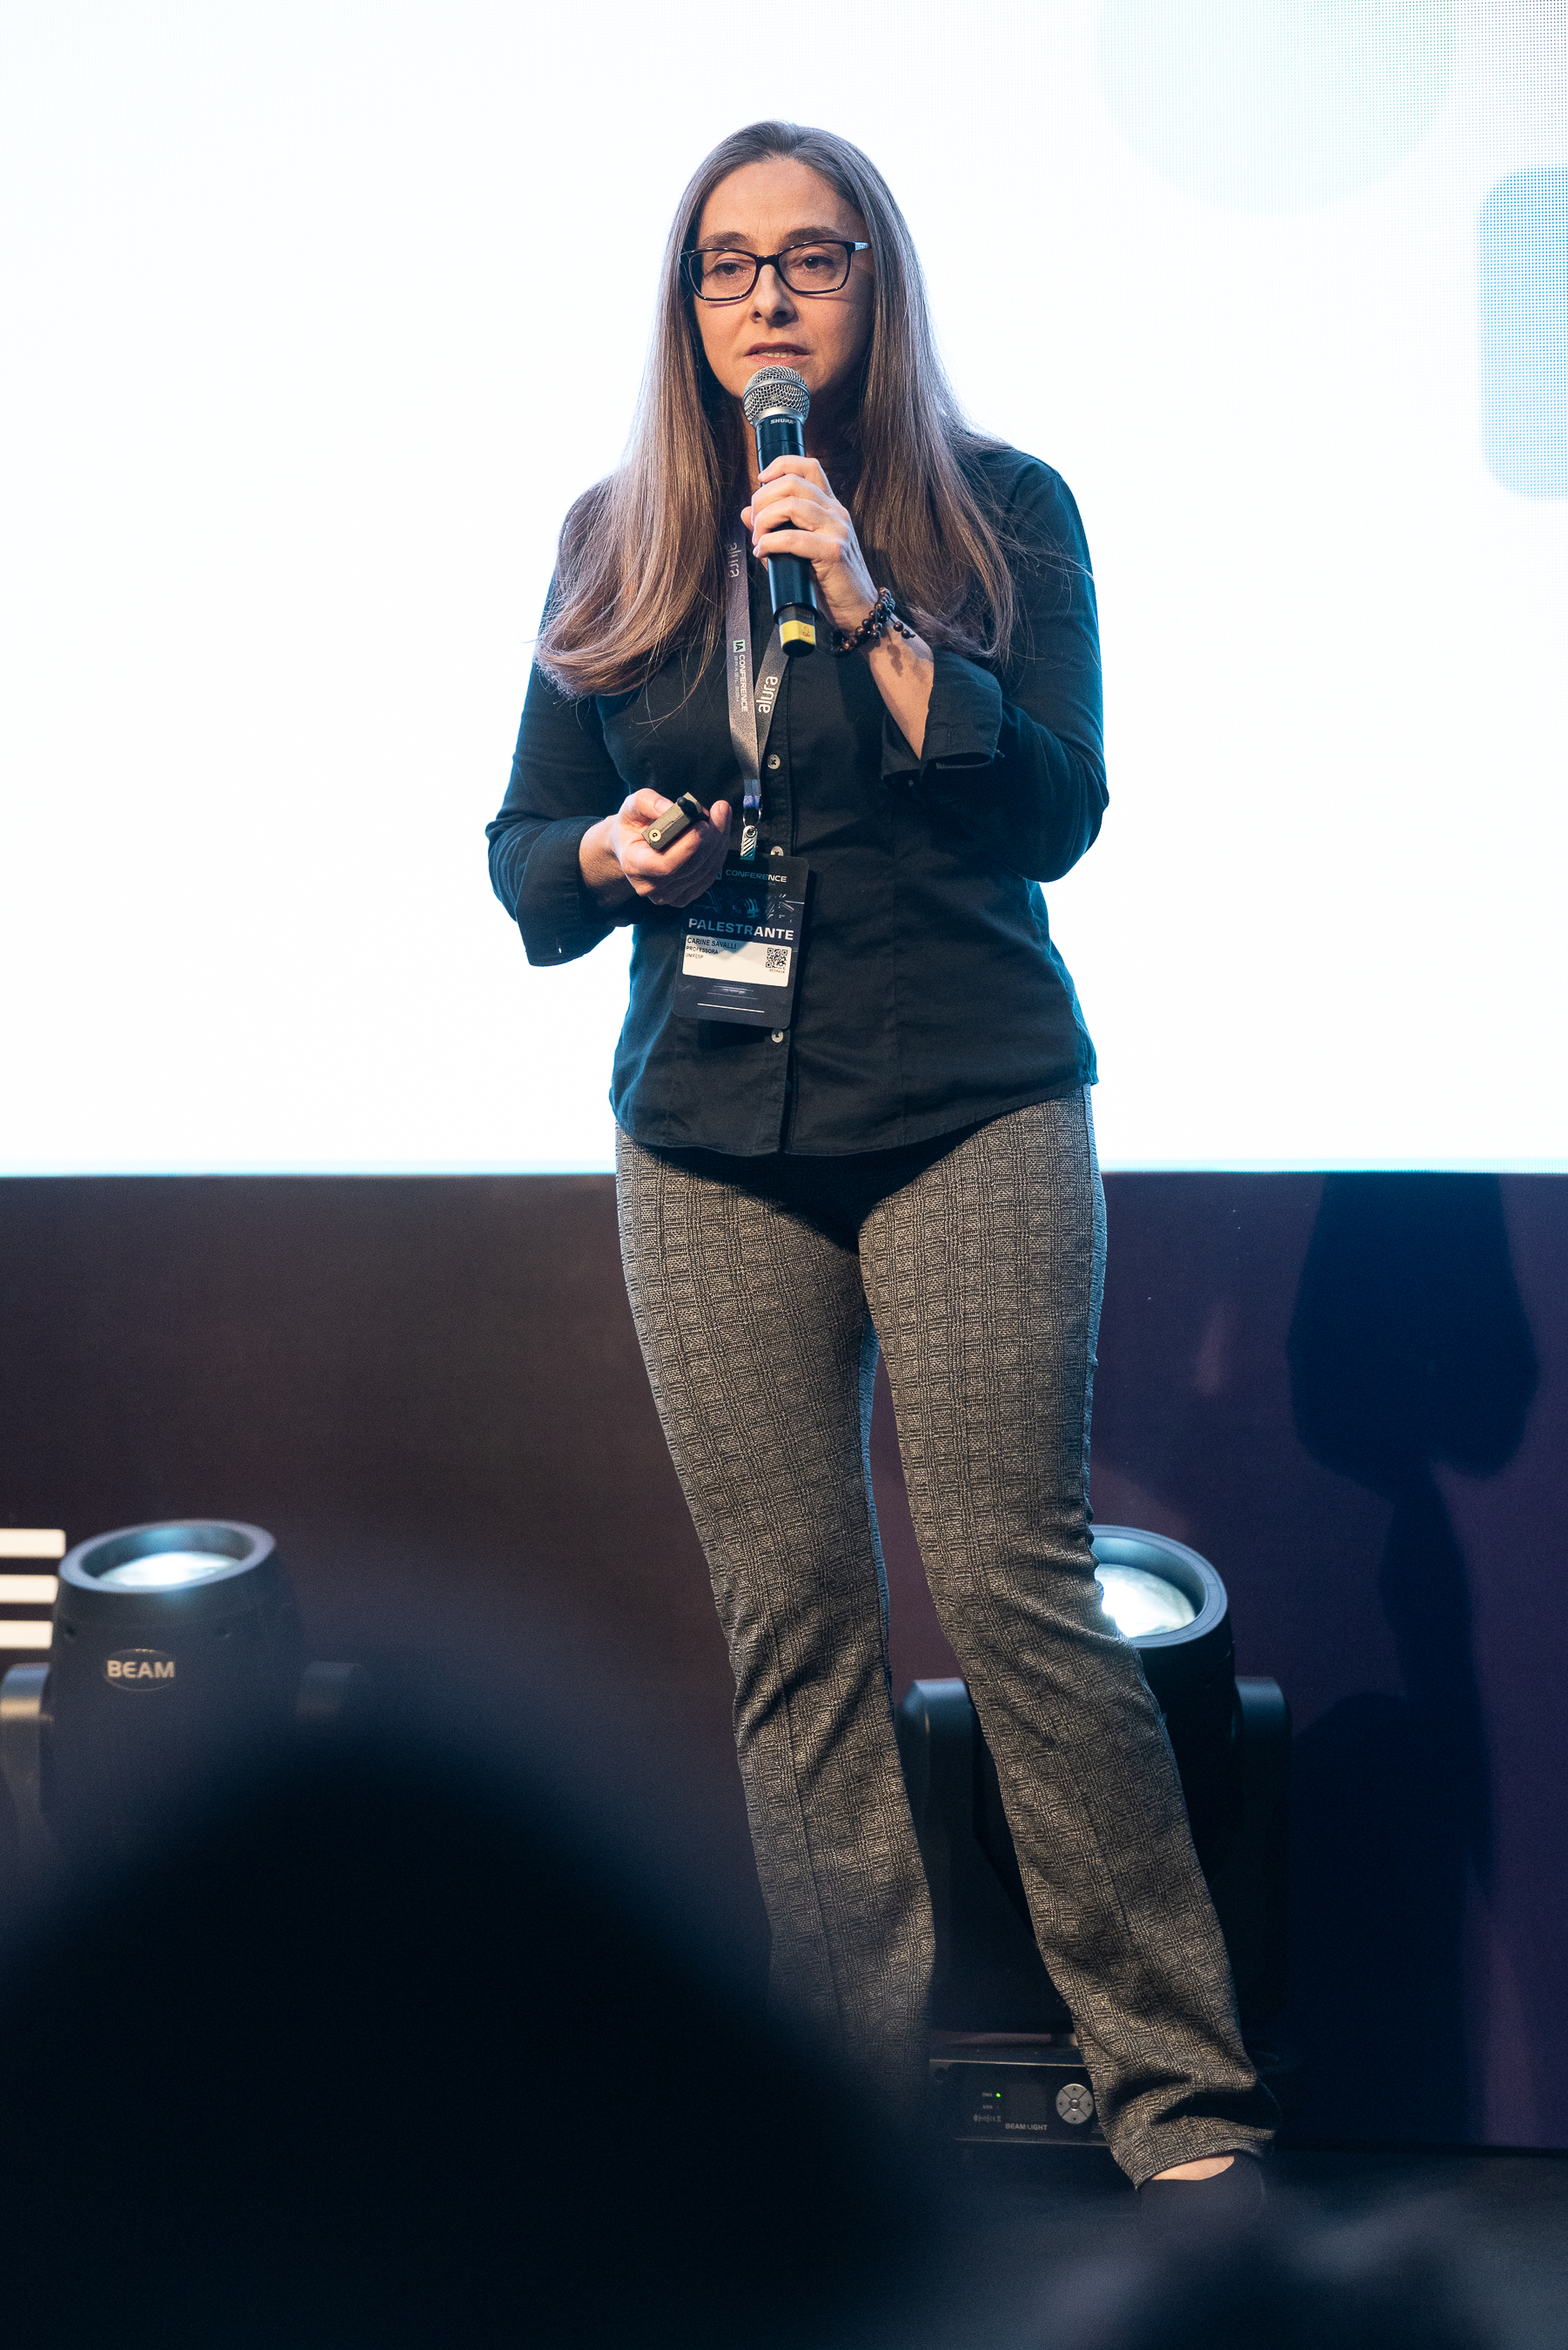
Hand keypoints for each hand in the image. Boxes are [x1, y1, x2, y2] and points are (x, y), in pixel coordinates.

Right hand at [579, 788, 731, 909]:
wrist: (631, 847)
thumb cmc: (632, 826)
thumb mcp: (632, 806)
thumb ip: (650, 802)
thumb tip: (673, 808)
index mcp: (633, 864)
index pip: (665, 865)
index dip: (688, 847)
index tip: (703, 824)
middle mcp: (649, 886)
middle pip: (691, 867)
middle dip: (711, 838)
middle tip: (720, 810)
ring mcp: (668, 895)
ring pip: (705, 871)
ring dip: (719, 841)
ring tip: (720, 815)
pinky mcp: (684, 897)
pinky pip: (709, 875)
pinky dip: (718, 852)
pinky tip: (719, 833)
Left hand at [742, 456, 878, 634]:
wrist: (856, 609)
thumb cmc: (830, 582)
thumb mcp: (800, 550)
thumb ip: (774, 529)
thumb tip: (746, 514)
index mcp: (830, 507)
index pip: (808, 467)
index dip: (781, 465)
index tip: (761, 480)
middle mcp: (835, 512)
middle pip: (792, 482)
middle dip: (763, 499)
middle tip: (755, 523)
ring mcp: (837, 530)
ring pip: (791, 505)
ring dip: (765, 521)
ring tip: (759, 541)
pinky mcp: (834, 551)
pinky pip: (793, 538)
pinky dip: (770, 544)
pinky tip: (764, 553)